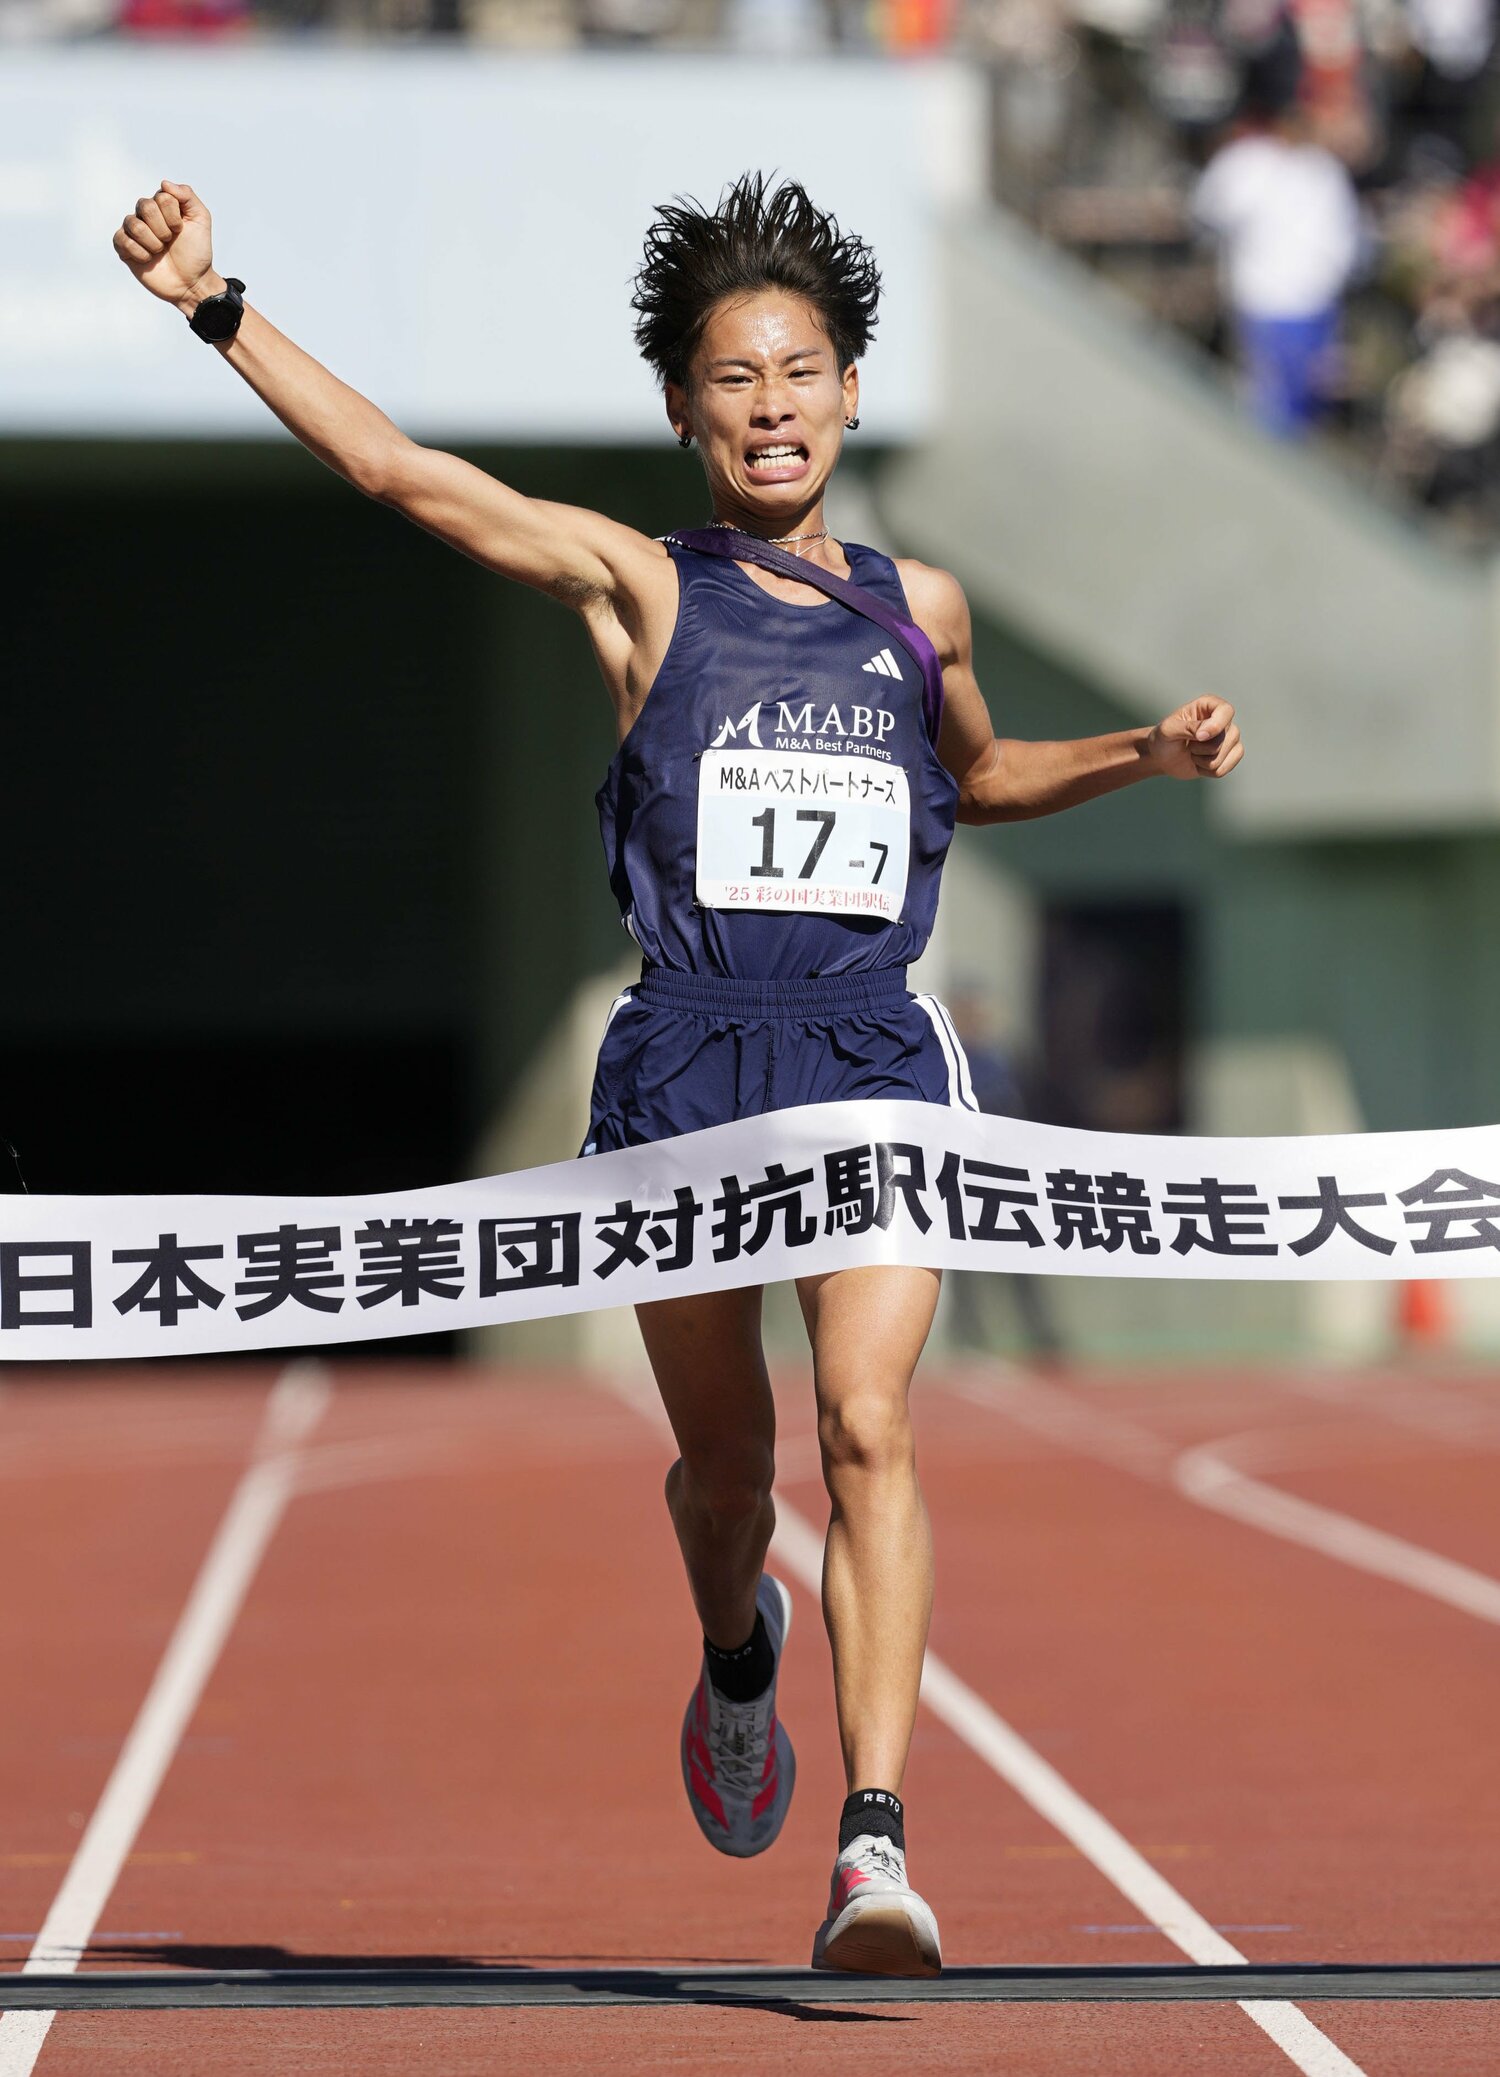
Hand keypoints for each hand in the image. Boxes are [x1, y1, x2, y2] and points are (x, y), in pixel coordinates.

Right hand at [112, 180, 222, 314]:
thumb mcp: (201, 220)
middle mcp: (145, 214)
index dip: (174, 217)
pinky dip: (140, 253)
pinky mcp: (124, 247)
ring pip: (134, 224)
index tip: (181, 230)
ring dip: (153, 243)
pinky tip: (148, 259)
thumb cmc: (197, 252)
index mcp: (162, 204)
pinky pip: (122, 240)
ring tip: (160, 251)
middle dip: (163, 229)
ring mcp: (133, 230)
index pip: (162, 197)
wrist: (192, 282)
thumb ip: (187, 195)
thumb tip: (164, 183)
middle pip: (145, 206)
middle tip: (170, 241)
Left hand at [1147, 697, 1243, 781]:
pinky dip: (1207, 772)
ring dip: (1203, 761)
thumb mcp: (1168, 730)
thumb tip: (1206, 733)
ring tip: (1193, 753)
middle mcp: (1223, 719)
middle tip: (1188, 744)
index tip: (1198, 737)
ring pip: (1224, 756)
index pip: (1226, 711)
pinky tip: (1199, 764)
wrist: (1162, 758)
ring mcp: (1230, 738)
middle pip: (1225, 738)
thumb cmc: (1164, 739)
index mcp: (1209, 705)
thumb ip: (1187, 728)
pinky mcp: (1231, 756)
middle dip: (1201, 748)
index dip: (1216, 726)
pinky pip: (1224, 769)